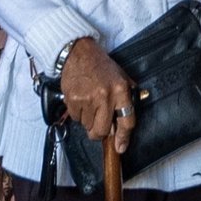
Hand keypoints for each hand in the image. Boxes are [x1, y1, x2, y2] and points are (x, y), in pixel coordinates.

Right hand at [60, 37, 134, 151]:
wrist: (78, 53)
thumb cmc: (101, 66)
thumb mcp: (121, 77)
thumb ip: (127, 97)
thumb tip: (126, 123)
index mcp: (120, 90)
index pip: (126, 120)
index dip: (123, 138)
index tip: (120, 147)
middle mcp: (105, 95)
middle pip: (102, 130)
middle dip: (99, 132)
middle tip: (98, 124)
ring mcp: (87, 98)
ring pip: (87, 126)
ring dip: (88, 120)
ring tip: (89, 103)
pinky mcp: (73, 99)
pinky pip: (75, 118)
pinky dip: (77, 113)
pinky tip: (80, 99)